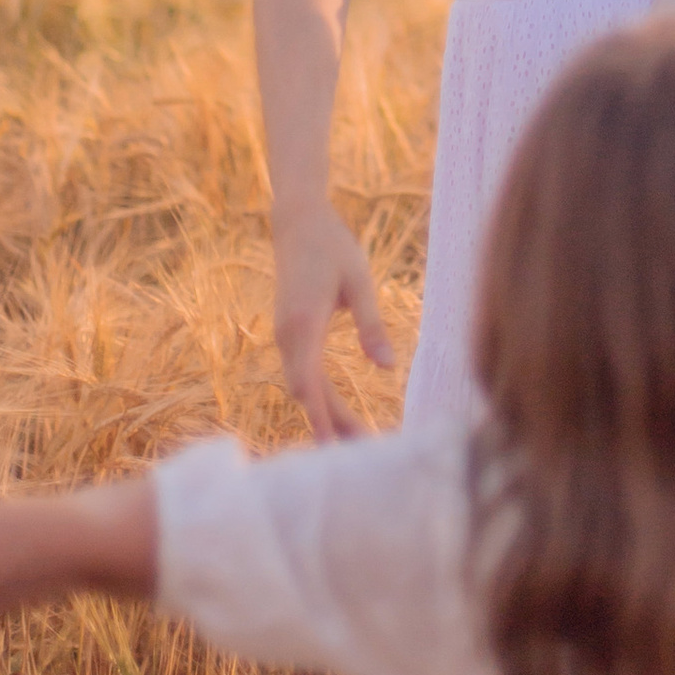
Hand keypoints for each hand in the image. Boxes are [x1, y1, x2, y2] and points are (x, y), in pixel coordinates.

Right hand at [272, 200, 397, 442]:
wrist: (297, 222)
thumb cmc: (333, 247)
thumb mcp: (360, 281)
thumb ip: (373, 326)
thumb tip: (389, 369)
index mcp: (303, 324)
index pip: (309, 384)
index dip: (321, 419)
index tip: (334, 450)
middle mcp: (288, 335)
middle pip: (307, 393)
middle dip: (332, 425)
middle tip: (365, 451)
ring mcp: (286, 336)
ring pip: (304, 386)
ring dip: (327, 414)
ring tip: (358, 440)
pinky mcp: (291, 334)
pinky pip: (303, 374)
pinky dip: (320, 398)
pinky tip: (339, 414)